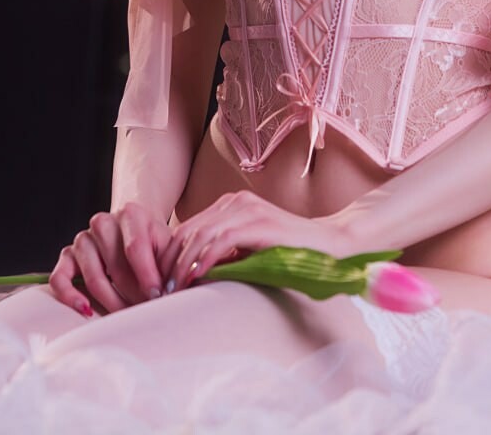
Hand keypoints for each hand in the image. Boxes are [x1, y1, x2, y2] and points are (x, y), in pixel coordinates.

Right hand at [48, 202, 173, 315]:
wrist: (133, 232)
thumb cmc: (153, 244)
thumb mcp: (167, 247)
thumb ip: (171, 263)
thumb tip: (178, 287)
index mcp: (130, 214)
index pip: (135, 248)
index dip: (147, 276)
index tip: (157, 296)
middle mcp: (102, 222)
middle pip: (116, 267)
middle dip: (133, 294)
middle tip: (145, 311)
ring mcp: (82, 239)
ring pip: (92, 276)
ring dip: (111, 301)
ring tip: (126, 315)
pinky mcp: (67, 256)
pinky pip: (60, 278)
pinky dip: (70, 297)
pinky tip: (87, 310)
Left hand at [160, 191, 354, 292]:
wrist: (327, 244)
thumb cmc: (287, 253)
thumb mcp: (247, 250)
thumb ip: (223, 253)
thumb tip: (187, 276)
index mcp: (230, 204)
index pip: (188, 227)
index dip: (170, 255)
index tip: (162, 282)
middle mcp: (236, 201)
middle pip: (189, 229)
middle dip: (171, 261)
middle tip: (163, 290)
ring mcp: (248, 209)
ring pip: (201, 234)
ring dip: (184, 264)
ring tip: (176, 289)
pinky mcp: (259, 222)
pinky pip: (222, 240)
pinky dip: (204, 260)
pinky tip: (197, 277)